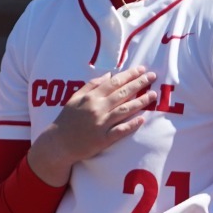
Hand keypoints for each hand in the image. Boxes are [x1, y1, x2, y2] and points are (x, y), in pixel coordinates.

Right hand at [27, 66, 158, 185]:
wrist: (58, 143)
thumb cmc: (67, 119)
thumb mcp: (75, 98)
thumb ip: (91, 85)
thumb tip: (108, 75)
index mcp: (91, 97)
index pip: (114, 82)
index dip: (129, 75)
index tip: (142, 69)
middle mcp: (97, 108)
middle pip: (122, 93)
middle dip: (139, 84)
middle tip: (152, 77)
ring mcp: (101, 124)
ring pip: (124, 110)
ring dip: (140, 102)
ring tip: (153, 96)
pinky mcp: (103, 139)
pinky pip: (120, 131)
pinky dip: (132, 125)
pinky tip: (142, 119)